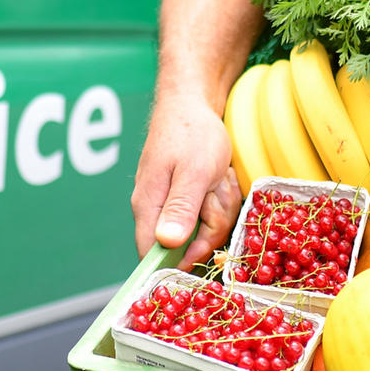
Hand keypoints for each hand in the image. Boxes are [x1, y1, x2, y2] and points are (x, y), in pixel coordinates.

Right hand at [131, 92, 241, 269]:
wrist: (192, 104)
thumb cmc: (190, 133)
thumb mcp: (193, 171)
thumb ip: (180, 208)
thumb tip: (167, 243)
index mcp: (148, 206)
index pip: (151, 255)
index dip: (176, 266)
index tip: (202, 262)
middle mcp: (156, 211)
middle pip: (188, 244)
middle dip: (212, 223)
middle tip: (215, 191)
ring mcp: (174, 205)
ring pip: (205, 227)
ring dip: (219, 204)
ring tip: (216, 177)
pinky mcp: (188, 199)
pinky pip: (211, 213)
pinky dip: (220, 197)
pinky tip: (218, 177)